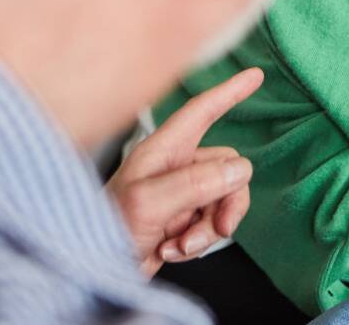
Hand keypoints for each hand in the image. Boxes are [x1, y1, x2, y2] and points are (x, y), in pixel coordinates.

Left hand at [106, 68, 262, 276]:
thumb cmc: (104, 230)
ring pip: (224, 199)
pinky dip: (197, 243)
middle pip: (228, 168)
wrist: (92, 272)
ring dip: (209, 229)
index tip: (255, 75)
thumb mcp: (148, 203)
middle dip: (226, 202)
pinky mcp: (181, 222)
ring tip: (181, 245)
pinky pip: (211, 225)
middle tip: (218, 227)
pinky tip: (170, 251)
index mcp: (162, 150)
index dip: (229, 92)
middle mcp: (173, 167)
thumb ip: (195, 183)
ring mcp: (178, 195)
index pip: (202, 111)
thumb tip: (238, 170)